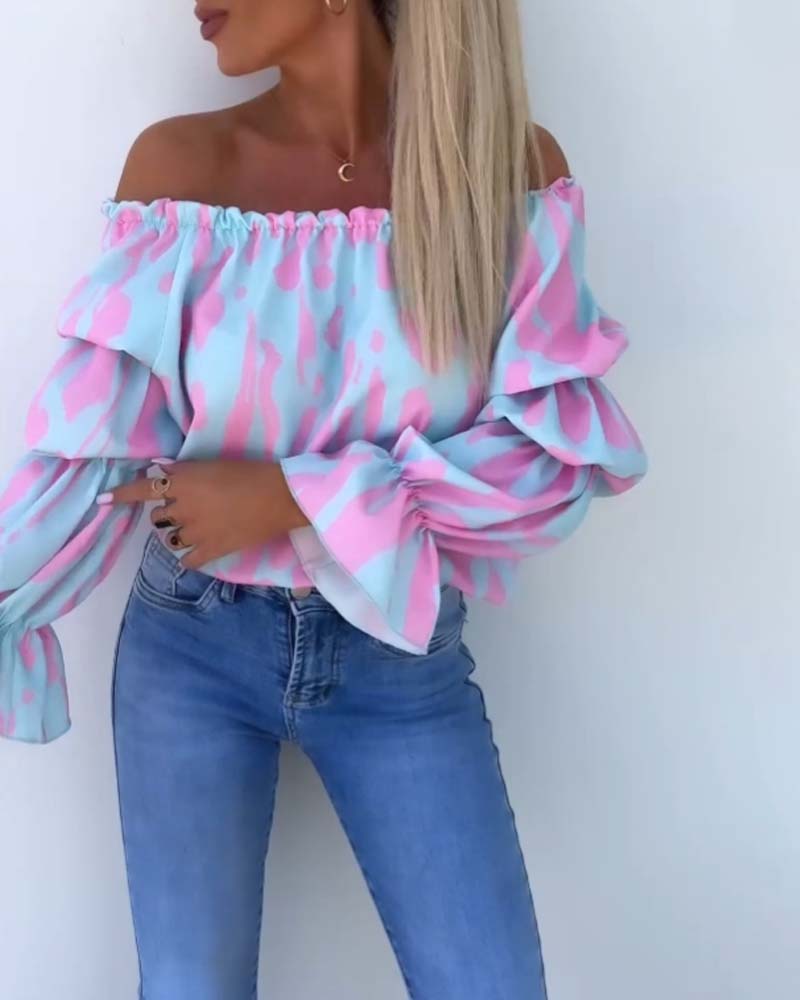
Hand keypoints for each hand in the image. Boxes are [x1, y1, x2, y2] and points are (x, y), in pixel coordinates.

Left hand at [97, 459, 309, 569]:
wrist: (280, 498)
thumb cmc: (252, 473)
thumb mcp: (215, 464)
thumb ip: (185, 470)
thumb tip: (160, 469)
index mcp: (183, 484)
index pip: (143, 489)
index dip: (121, 495)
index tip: (102, 501)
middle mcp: (183, 509)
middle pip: (158, 517)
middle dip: (165, 513)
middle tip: (183, 509)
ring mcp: (196, 532)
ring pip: (170, 538)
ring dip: (176, 534)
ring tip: (193, 529)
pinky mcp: (212, 550)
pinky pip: (189, 560)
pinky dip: (189, 557)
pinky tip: (194, 554)